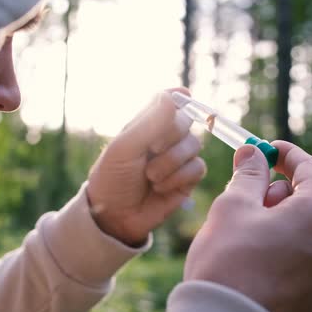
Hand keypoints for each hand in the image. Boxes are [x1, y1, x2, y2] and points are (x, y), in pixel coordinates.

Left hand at [87, 89, 206, 246]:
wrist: (115, 217)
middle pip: (186, 120)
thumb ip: (149, 122)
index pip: (170, 100)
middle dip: (170, 136)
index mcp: (146, 123)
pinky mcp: (187, 178)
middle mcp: (165, 137)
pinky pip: (198, 167)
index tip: (183, 97)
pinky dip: (179, 177)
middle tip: (151, 150)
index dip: (178, 98)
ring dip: (172, 161)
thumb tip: (175, 94)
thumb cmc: (112, 179)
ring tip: (151, 177)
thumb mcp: (124, 148)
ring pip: (194, 145)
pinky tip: (160, 188)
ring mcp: (178, 157)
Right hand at [183, 141, 311, 311]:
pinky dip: (286, 247)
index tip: (266, 148)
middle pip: (311, 199)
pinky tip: (257, 258)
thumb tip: (253, 153)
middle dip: (279, 192)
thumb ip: (249, 174)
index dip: (286, 154)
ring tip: (247, 234)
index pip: (311, 168)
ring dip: (282, 221)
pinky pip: (306, 257)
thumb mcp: (233, 206)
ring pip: (307, 230)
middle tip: (247, 197)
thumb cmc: (228, 262)